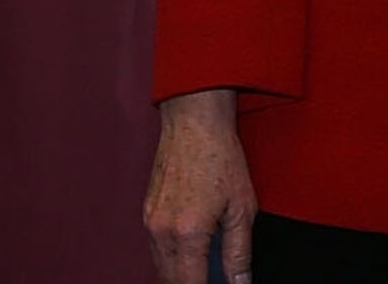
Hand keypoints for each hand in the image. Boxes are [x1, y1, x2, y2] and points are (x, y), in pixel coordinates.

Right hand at [144, 91, 256, 283]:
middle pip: (169, 281)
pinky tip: (189, 255)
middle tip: (211, 282)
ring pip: (160, 267)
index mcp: (187, 233)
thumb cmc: (220, 156)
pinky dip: (170, 259)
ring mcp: (149, 221)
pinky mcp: (145, 211)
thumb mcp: (241, 208)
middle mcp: (161, 231)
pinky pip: (155, 248)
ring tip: (202, 274)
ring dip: (178, 275)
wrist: (193, 120)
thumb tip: (240, 283)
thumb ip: (239, 252)